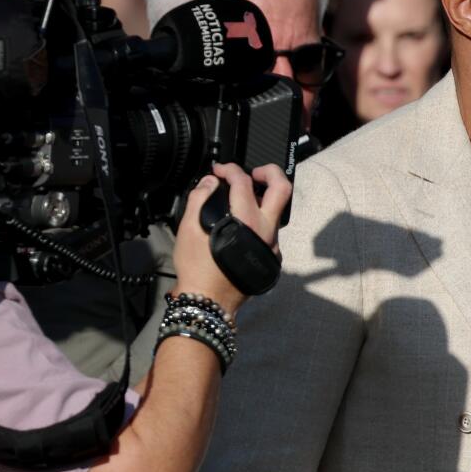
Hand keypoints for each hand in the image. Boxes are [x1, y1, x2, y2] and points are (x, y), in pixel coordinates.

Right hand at [171, 161, 291, 314]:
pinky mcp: (272, 257)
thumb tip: (210, 182)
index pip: (243, 181)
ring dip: (264, 199)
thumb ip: (199, 197)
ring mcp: (272, 245)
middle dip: (270, 172)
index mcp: (246, 220)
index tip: (220, 170)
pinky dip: (260, 221)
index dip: (230, 169)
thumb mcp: (188, 228)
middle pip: (282, 188)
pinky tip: (243, 226)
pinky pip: (271, 231)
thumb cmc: (197, 269)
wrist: (207, 302)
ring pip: (277, 212)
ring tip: (243, 199)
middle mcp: (266, 230)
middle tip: (254, 172)